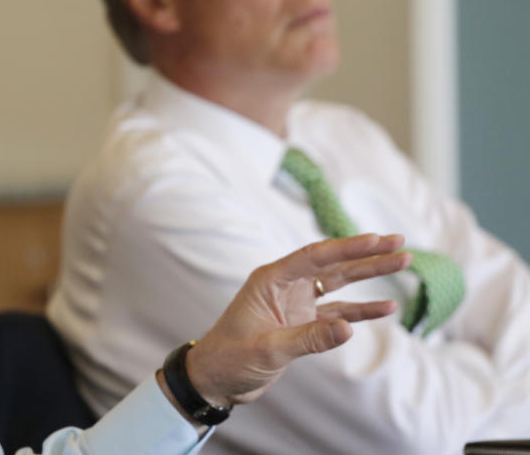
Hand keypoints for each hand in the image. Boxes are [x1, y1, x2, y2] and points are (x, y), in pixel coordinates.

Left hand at [162, 233, 411, 411]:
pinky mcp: (303, 324)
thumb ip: (308, 338)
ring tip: (402, 262)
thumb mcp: (268, 349)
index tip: (376, 239)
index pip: (314, 256)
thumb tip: (350, 329)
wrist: (215, 379)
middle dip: (366, 254)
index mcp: (270, 280)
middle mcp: (285, 286)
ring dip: (368, 275)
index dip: (346, 247)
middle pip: (332, 264)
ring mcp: (295, 304)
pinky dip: (361, 310)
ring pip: (339, 284)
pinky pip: (338, 312)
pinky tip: (386, 306)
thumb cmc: (230, 358)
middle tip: (399, 242)